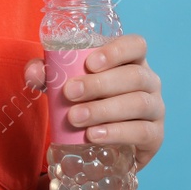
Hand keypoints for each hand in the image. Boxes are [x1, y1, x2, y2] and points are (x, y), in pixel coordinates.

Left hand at [25, 33, 163, 170]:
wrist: (102, 143)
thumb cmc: (88, 103)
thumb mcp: (67, 85)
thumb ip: (49, 75)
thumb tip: (33, 73)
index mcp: (131, 61)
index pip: (136, 45)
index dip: (116, 51)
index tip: (90, 63)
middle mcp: (149, 81)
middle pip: (134, 76)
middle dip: (99, 84)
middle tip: (70, 93)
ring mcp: (156, 108)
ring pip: (138, 103)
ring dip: (105, 110)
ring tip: (76, 118)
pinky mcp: (156, 136)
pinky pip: (142, 132)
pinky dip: (117, 133)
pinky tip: (94, 136)